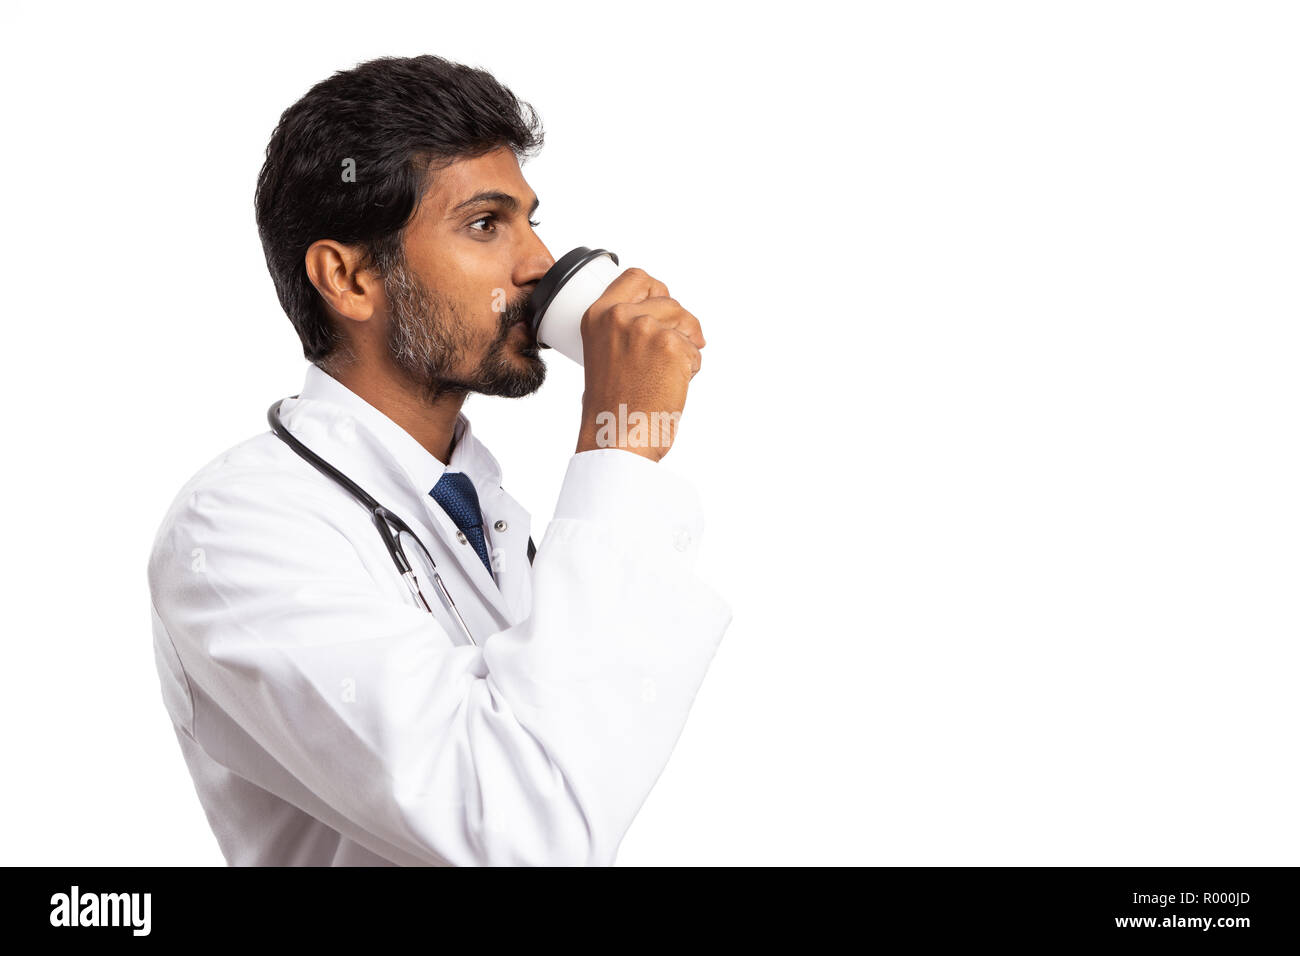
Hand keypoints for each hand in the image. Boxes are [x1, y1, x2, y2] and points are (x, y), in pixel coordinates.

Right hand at [574, 267, 705, 461]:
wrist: (617, 436)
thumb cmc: (611, 407)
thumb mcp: (602, 354)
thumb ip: (622, 330)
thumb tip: (657, 316)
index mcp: (598, 315)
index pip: (637, 277)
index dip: (656, 290)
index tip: (661, 305)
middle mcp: (621, 316)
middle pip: (669, 300)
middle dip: (678, 325)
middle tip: (668, 355)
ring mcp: (647, 329)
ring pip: (687, 323)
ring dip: (686, 346)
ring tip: (665, 373)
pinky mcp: (672, 346)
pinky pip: (696, 350)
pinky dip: (691, 368)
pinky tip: (672, 384)